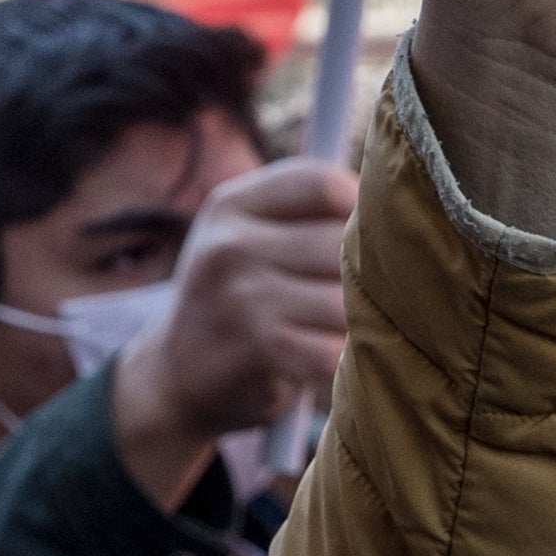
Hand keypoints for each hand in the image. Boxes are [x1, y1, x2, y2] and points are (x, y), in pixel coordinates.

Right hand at [112, 156, 359, 493]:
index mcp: (230, 204)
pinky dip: (346, 360)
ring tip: (356, 328)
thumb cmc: (233, 297)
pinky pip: (332, 349)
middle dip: (365, 271)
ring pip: (344, 298)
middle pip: (340, 241)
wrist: (175, 375)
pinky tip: (338, 361)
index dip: (359, 208)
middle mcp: (230, 244)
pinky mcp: (257, 348)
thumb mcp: (242, 235)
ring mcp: (240, 296)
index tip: (363, 238)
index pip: (322, 183)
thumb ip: (299, 206)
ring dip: (360, 320)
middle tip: (372, 293)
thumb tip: (380, 180)